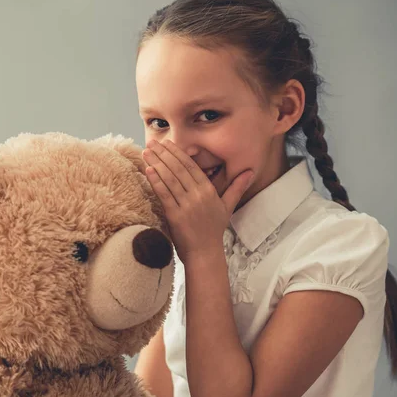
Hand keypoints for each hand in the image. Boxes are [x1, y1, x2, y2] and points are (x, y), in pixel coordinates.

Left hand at [142, 139, 253, 263]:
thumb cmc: (214, 231)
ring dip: (157, 164)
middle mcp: (198, 196)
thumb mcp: (227, 207)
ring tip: (146, 152)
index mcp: (209, 191)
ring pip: (170, 179)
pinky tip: (148, 170)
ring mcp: (187, 206)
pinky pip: (164, 195)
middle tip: (152, 142)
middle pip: (179, 169)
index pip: (191, 167)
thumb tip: (250, 172)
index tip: (167, 143)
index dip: (178, 153)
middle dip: (164, 154)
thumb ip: (236, 187)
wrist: (205, 253)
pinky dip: (156, 181)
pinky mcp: (175, 216)